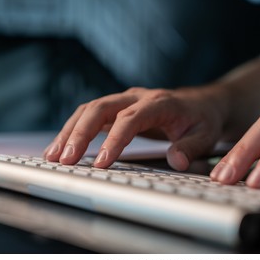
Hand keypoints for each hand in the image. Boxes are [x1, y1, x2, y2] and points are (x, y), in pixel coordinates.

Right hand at [44, 86, 225, 169]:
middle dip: (80, 133)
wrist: (202, 104)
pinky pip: (91, 115)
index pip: (130, 118)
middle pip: (101, 108)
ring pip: (90, 109)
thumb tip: (175, 161)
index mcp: (159, 102)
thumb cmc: (203, 119)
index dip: (114, 139)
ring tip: (54, 156)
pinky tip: (63, 147)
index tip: (102, 163)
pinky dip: (75, 130)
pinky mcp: (119, 108)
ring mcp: (126, 100)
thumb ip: (191, 148)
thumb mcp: (206, 135)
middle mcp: (138, 97)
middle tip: (65, 160)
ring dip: (70, 131)